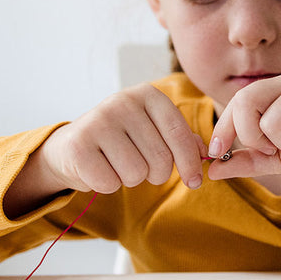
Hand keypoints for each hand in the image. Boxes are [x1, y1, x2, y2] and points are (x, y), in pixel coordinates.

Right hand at [5, 84, 205, 216]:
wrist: (72, 146)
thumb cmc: (123, 139)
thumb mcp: (154, 130)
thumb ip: (183, 139)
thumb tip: (208, 154)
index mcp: (148, 95)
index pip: (179, 134)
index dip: (190, 162)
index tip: (195, 181)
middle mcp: (123, 102)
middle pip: (160, 159)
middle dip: (155, 173)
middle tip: (139, 165)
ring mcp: (98, 121)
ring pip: (136, 174)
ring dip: (130, 179)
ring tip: (117, 164)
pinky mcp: (78, 146)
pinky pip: (110, 183)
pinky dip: (108, 185)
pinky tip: (99, 168)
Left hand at [206, 68, 280, 211]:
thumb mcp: (277, 159)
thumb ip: (247, 160)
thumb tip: (211, 170)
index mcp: (280, 86)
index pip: (238, 100)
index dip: (223, 127)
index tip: (215, 153)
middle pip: (246, 102)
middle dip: (253, 137)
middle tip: (276, 149)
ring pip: (273, 122)